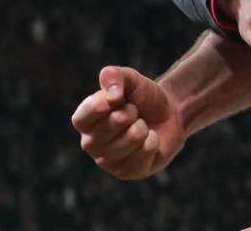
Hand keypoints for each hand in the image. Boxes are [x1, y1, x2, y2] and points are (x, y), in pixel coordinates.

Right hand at [71, 65, 184, 179]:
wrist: (169, 114)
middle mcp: (91, 143)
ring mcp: (108, 161)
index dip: (98, 108)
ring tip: (142, 125)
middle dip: (130, 113)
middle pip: (109, 128)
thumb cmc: (143, 97)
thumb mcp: (130, 79)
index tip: (115, 99)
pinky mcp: (127, 173)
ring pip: (129, 140)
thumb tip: (111, 95)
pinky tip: (150, 139)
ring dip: (143, 127)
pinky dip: (152, 142)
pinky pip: (143, 155)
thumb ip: (115, 76)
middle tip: (134, 111)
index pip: (81, 118)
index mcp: (86, 121)